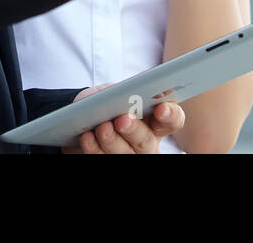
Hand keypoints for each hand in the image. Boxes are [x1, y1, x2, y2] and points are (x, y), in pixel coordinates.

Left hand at [61, 84, 184, 153]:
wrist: (80, 118)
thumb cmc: (103, 102)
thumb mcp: (110, 91)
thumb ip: (119, 92)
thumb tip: (120, 94)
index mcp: (155, 120)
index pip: (172, 120)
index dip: (170, 114)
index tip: (161, 108)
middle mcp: (146, 143)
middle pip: (146, 141)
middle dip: (134, 130)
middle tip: (122, 119)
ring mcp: (129, 155)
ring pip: (125, 154)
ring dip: (112, 141)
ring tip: (102, 128)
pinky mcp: (110, 161)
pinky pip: (103, 158)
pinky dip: (94, 148)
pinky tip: (87, 137)